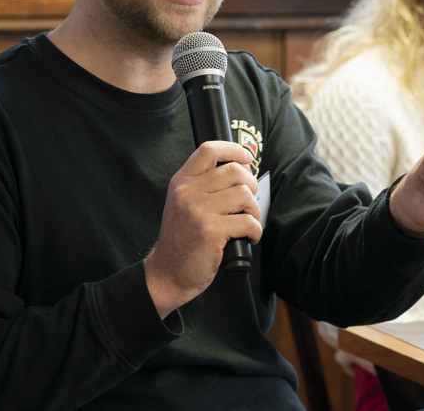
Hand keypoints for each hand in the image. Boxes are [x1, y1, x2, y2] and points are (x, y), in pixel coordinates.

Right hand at [144, 141, 261, 317]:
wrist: (168, 274)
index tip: (247, 159)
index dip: (234, 149)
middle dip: (251, 186)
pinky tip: (247, 237)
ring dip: (254, 210)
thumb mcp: (184, 204)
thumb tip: (243, 166)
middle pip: (235, 171)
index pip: (209, 149)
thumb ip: (205, 184)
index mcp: (181, 182)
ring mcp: (197, 211)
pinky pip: (248, 221)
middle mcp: (187, 192)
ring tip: (247, 222)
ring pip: (244, 194)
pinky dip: (255, 231)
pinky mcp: (210, 231)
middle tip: (248, 204)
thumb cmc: (183, 239)